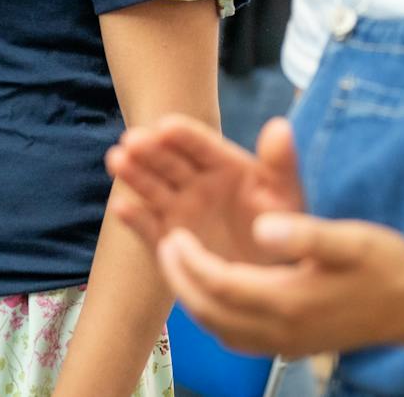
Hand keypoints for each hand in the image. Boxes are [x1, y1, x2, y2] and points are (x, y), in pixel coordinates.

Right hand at [106, 115, 305, 265]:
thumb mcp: (286, 196)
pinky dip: (135, 219)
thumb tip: (280, 125)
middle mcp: (195, 182)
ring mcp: (178, 210)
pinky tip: (121, 207)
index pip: (199, 145)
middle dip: (149, 150)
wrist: (269, 278)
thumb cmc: (282, 230)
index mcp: (222, 164)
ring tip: (117, 161)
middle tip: (131, 141)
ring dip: (134, 175)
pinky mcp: (167, 240)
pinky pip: (148, 227)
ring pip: (152, 188)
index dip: (183, 135)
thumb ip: (281, 163)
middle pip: (168, 162)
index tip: (166, 126)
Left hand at [155, 213, 403, 357]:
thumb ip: (304, 232)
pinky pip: (234, 336)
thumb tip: (262, 225)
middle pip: (210, 311)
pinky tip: (207, 287)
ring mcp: (282, 345)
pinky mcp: (287, 347)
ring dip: (191, 297)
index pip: (220, 285)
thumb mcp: (351, 240)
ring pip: (218, 328)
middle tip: (162, 243)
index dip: (189, 261)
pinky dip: (211, 312)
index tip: (171, 233)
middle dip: (179, 278)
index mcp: (289, 301)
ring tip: (176, 261)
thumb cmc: (385, 266)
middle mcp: (279, 331)